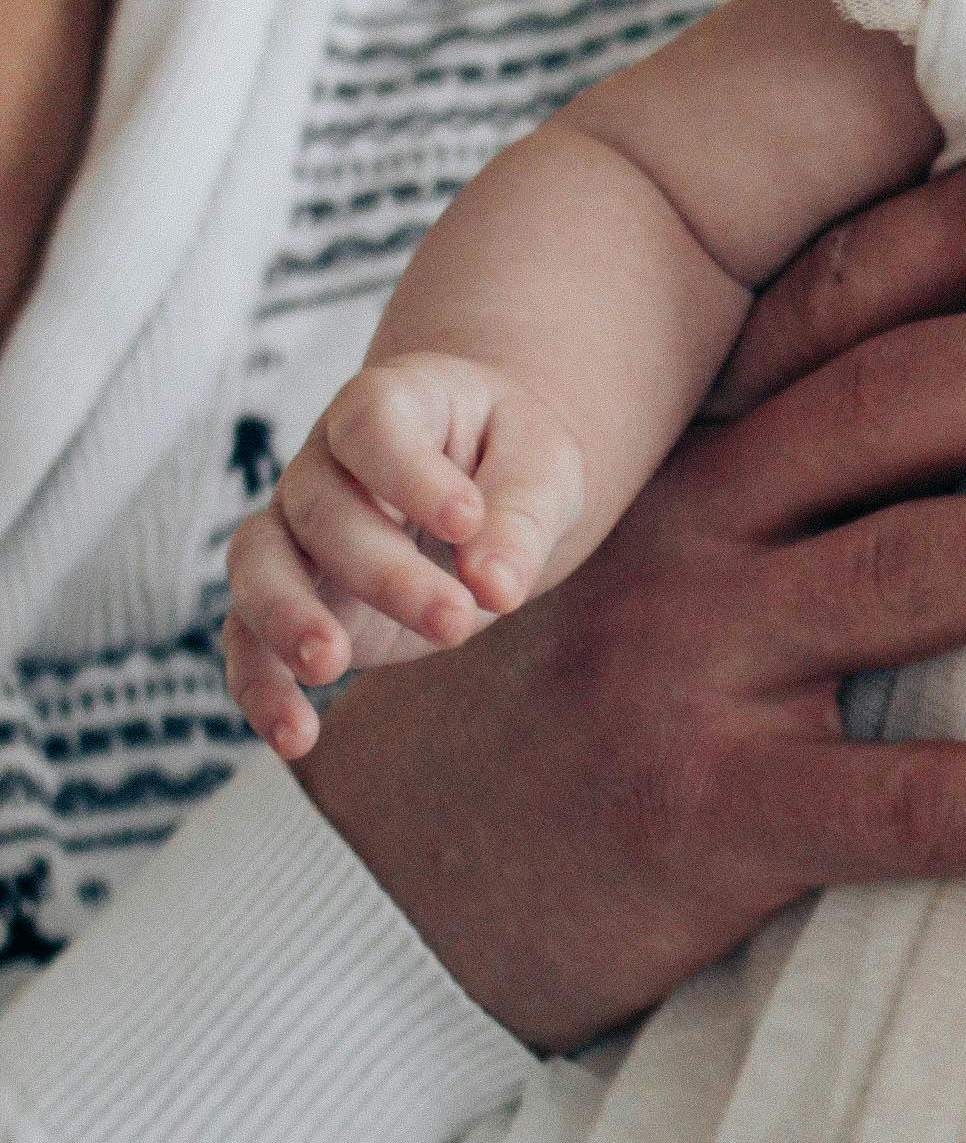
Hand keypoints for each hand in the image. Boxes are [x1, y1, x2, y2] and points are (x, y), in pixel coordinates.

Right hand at [224, 357, 590, 758]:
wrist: (479, 492)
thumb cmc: (510, 462)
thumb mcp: (542, 469)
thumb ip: (521, 517)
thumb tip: (496, 584)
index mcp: (387, 406)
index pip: (371, 424)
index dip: (410, 473)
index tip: (468, 521)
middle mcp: (322, 465)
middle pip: (322, 508)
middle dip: (386, 570)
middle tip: (458, 621)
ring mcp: (294, 533)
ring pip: (258, 564)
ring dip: (288, 617)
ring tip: (331, 665)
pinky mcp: (289, 602)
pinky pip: (246, 640)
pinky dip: (260, 687)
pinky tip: (295, 736)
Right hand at [297, 150, 965, 1047]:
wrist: (380, 896)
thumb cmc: (567, 710)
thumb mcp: (651, 561)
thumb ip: (783, 490)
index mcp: (685, 455)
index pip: (836, 305)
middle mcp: (688, 532)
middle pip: (905, 403)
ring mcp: (696, 669)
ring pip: (928, 571)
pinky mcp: (715, 818)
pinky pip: (916, 803)